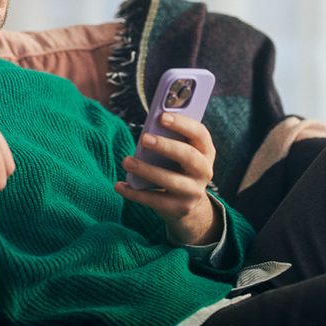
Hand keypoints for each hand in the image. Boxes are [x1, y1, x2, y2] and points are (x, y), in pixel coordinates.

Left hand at [116, 112, 222, 244]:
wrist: (187, 204)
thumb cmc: (176, 168)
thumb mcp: (178, 153)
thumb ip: (168, 140)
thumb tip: (147, 133)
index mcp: (205, 151)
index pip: (200, 134)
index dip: (183, 124)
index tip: (162, 116)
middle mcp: (204, 171)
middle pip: (189, 156)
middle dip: (166, 146)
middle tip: (144, 138)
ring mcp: (194, 192)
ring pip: (172, 181)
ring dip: (147, 170)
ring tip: (126, 161)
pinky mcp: (180, 208)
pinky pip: (156, 200)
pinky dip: (135, 193)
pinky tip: (120, 186)